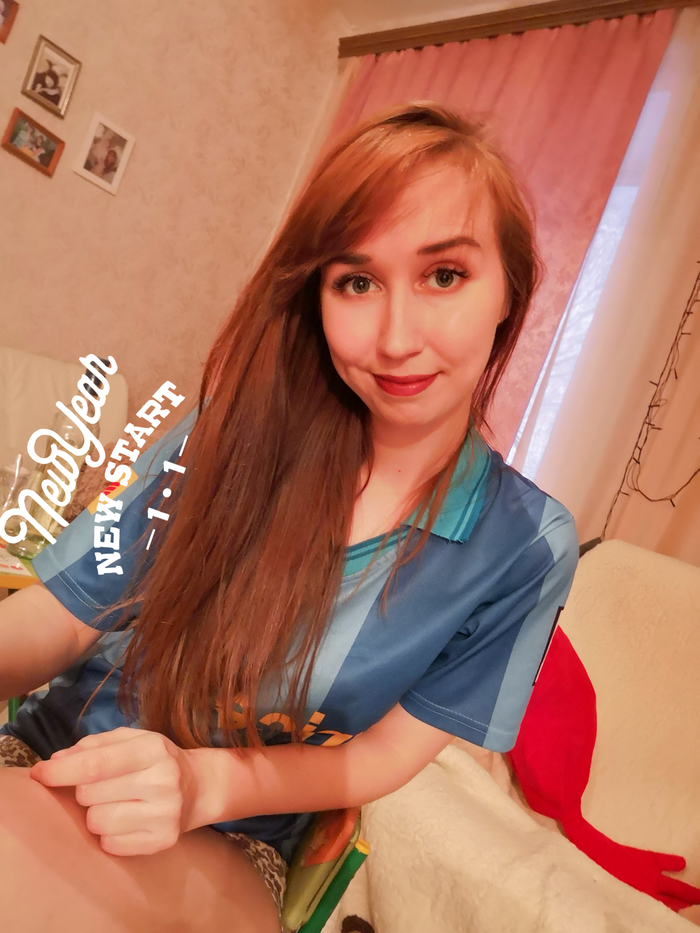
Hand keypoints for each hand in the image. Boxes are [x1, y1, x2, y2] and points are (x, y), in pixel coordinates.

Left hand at [29, 727, 196, 856]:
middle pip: (90, 794)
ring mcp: (165, 813)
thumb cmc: (156, 760)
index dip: (61, 771)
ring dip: (96, 813)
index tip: (38, 775)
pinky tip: (127, 820)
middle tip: (104, 786)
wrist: (198, 787)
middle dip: (85, 790)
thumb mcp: (132, 740)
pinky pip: (111, 845)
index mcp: (153, 749)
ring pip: (97, 822)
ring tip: (116, 803)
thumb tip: (54, 763)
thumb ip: (93, 746)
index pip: (96, 764)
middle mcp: (163, 780)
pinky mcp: (163, 841)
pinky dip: (110, 835)